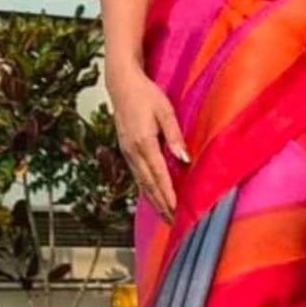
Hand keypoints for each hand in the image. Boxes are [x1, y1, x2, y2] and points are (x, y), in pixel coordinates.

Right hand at [108, 66, 188, 220]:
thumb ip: (174, 135)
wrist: (121, 85)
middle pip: (149, 184)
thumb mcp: (165, 111)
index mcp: (144, 142)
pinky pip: (137, 175)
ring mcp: (127, 152)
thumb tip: (184, 158)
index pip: (158, 175)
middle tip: (174, 222)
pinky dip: (145, 189)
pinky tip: (152, 197)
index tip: (176, 209)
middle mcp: (133, 151)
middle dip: (162, 204)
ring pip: (141, 183)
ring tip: (166, 216)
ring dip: (153, 200)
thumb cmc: (145, 94)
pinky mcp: (126, 150)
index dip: (167, 194)